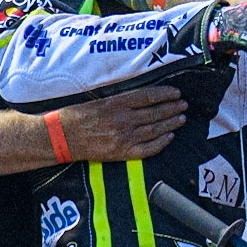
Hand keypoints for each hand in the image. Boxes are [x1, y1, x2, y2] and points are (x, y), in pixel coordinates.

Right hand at [55, 84, 186, 161]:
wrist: (62, 137)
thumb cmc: (77, 115)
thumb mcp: (99, 100)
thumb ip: (121, 100)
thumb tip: (143, 98)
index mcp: (116, 103)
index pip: (148, 96)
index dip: (165, 94)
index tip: (176, 93)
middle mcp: (122, 119)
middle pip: (155, 113)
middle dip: (172, 108)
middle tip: (184, 105)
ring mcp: (123, 137)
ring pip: (154, 130)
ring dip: (170, 124)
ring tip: (181, 118)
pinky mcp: (121, 153)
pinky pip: (147, 149)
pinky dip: (160, 143)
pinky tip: (169, 137)